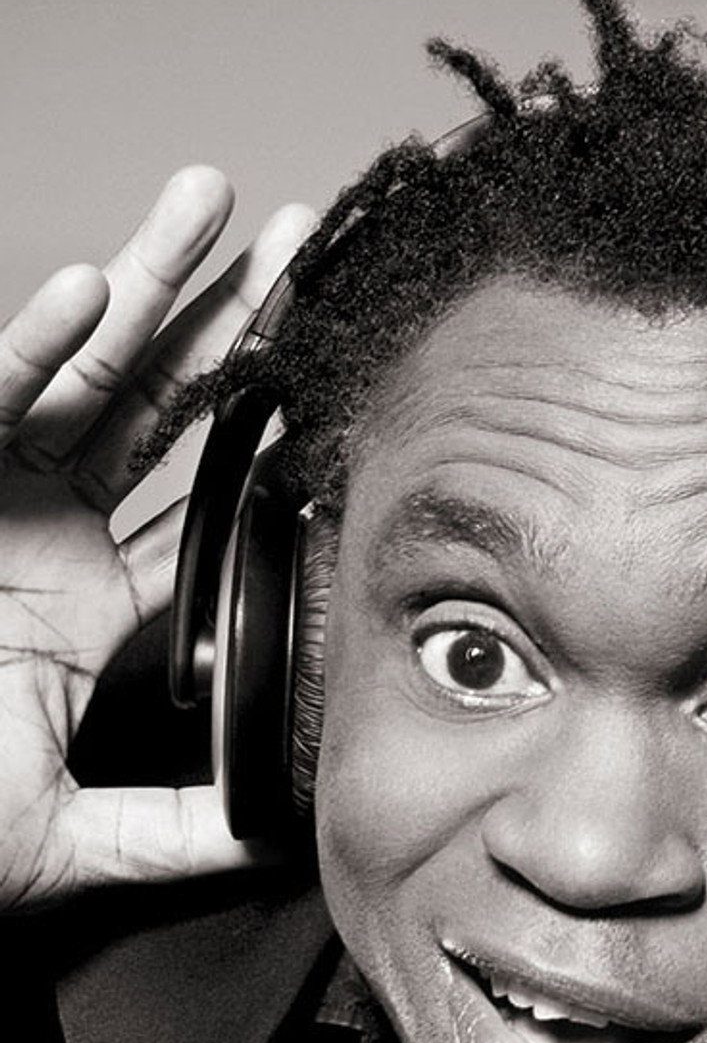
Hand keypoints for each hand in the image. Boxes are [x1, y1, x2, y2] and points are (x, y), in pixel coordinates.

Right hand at [0, 169, 313, 909]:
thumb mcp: (67, 836)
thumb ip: (171, 831)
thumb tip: (274, 840)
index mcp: (91, 603)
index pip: (203, 508)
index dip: (269, 442)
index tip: (337, 389)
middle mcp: (48, 532)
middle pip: (161, 410)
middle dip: (228, 323)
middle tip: (303, 243)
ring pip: (83, 371)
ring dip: (147, 285)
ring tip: (211, 203)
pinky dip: (33, 345)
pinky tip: (92, 293)